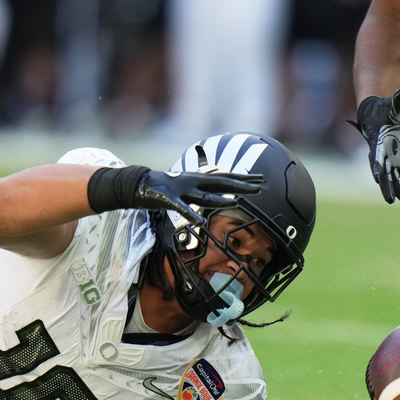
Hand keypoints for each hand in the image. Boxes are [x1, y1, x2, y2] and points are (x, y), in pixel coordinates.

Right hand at [134, 169, 262, 224]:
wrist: (138, 184)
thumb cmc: (163, 188)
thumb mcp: (185, 187)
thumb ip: (200, 189)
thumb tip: (214, 190)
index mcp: (197, 179)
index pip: (224, 178)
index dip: (242, 178)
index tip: (261, 179)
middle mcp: (192, 182)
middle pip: (220, 184)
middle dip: (240, 186)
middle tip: (260, 187)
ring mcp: (181, 190)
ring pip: (204, 197)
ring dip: (220, 200)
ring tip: (236, 203)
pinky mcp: (168, 199)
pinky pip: (180, 208)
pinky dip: (189, 214)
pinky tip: (198, 221)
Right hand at [351, 89, 399, 205]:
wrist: (375, 113)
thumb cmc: (381, 109)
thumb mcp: (389, 105)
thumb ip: (395, 101)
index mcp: (378, 145)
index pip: (376, 159)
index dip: (377, 169)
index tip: (378, 179)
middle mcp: (381, 155)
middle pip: (384, 175)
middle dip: (389, 188)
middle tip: (392, 201)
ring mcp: (389, 158)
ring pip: (395, 178)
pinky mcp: (396, 158)